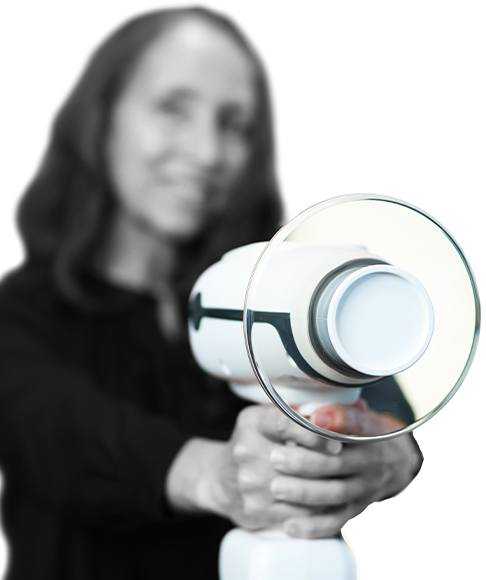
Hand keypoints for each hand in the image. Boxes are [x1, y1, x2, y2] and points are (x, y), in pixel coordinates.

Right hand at [165, 404, 339, 529]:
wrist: (220, 478)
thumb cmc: (254, 443)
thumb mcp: (264, 419)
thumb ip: (293, 414)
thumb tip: (333, 416)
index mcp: (251, 424)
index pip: (284, 423)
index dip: (314, 433)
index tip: (336, 443)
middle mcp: (246, 452)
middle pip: (295, 460)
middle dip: (326, 463)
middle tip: (345, 465)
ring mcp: (248, 484)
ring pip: (299, 490)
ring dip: (326, 489)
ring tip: (342, 484)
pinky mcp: (254, 510)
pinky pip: (296, 514)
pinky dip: (316, 510)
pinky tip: (328, 503)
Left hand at [266, 400, 422, 537]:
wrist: (394, 461)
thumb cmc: (361, 430)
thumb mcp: (354, 412)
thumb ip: (334, 409)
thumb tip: (309, 411)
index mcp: (370, 430)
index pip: (356, 424)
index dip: (336, 420)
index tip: (312, 418)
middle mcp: (371, 460)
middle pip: (338, 463)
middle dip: (304, 462)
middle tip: (274, 457)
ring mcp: (365, 487)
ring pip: (335, 493)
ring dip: (304, 492)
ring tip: (276, 487)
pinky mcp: (357, 509)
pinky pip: (336, 521)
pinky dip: (313, 526)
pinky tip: (289, 526)